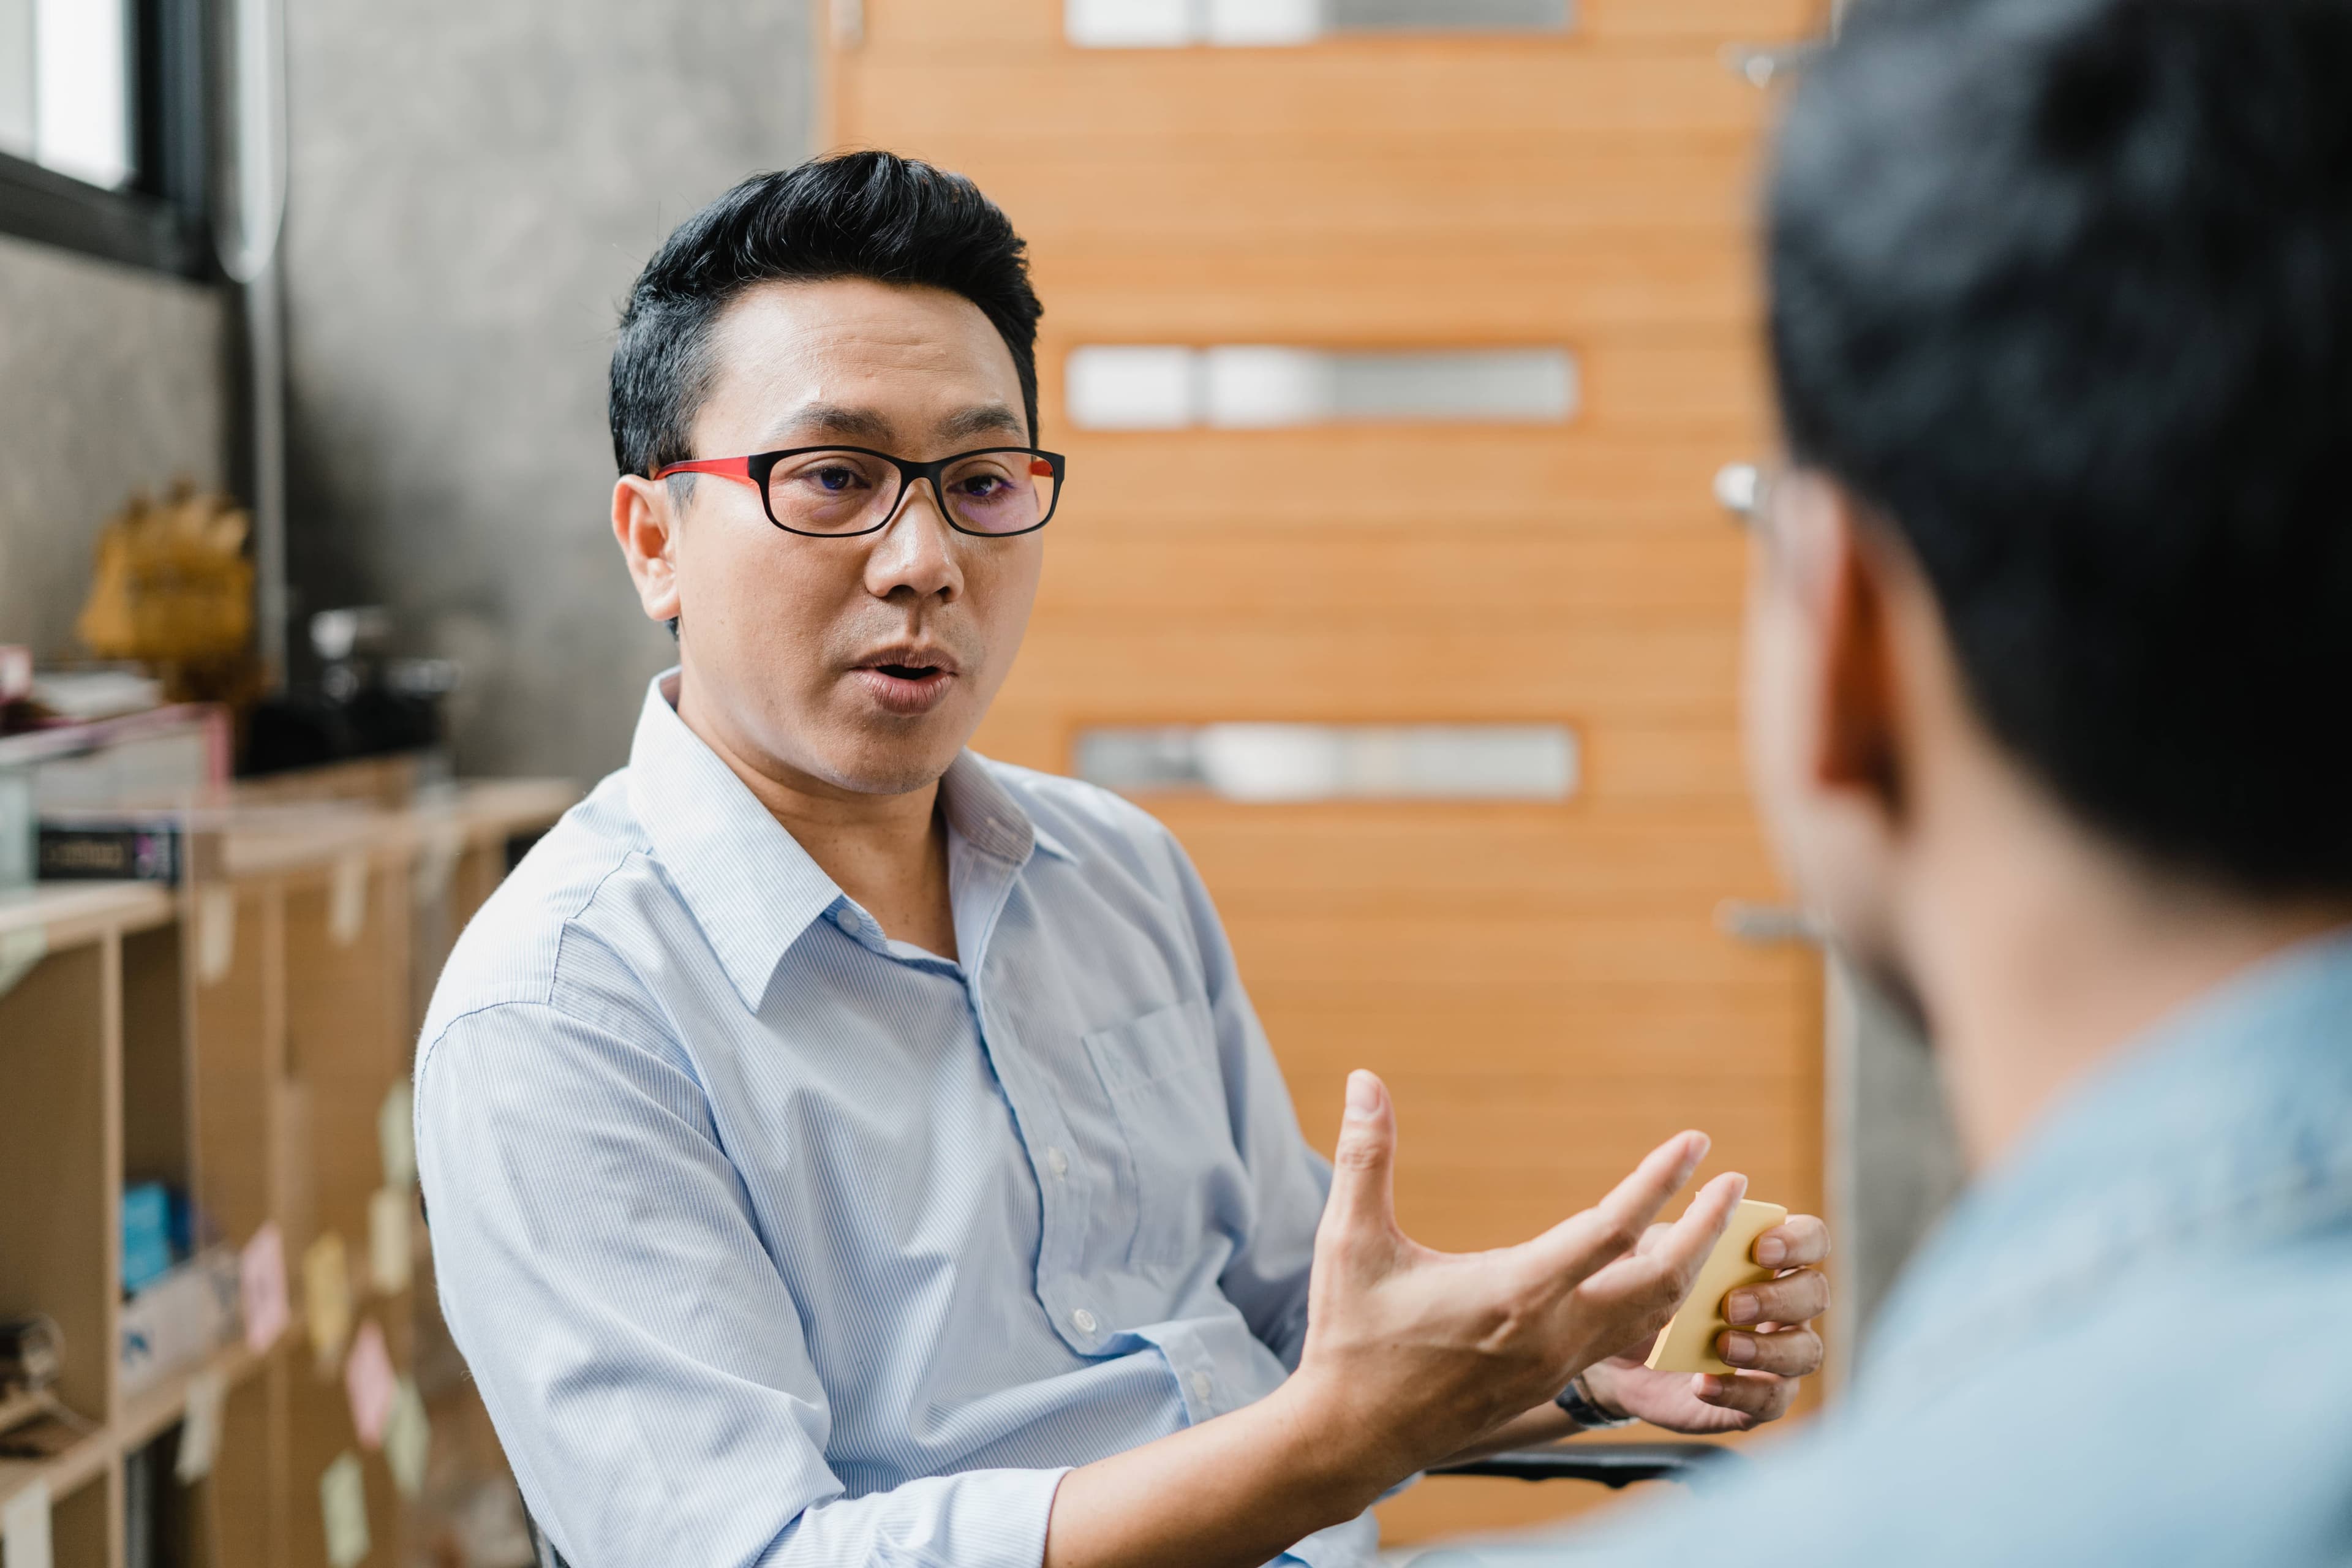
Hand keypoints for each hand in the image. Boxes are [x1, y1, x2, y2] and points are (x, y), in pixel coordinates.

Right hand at [1289, 1070, 1747, 1486]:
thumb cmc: (1350, 1337)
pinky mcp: (1550, 1382)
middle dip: (1706, 1229)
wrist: (1352, 1437)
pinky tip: (1658, 1275)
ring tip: (1710, 1224)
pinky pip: (1628, 1341)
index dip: (1661, 1182)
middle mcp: (1552, 1333)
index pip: (1613, 1229)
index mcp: (1515, 1293)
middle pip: (1663, 1282)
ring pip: (1654, 1318)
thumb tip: (1363, 1079)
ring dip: (1690, 1268)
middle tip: (1735, 1183)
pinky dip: (1658, 1303)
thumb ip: (1365, 1158)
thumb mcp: (1350, 1241)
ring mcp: (1557, 1365)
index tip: (1697, 1142)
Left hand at [1579, 1215, 1831, 1433]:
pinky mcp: (1757, 1399)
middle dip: (1778, 1298)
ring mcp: (1778, 1355)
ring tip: (1721, 1345)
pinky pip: (1771, 1401)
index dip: (1798, 1241)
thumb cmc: (1646, 1291)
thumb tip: (1704, 1200)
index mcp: (1769, 1258)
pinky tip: (1703, 1383)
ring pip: (1807, 1351)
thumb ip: (1682, 1234)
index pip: (1812, 1238)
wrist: (1615, 1355)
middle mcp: (1785, 1305)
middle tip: (1732, 1304)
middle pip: (1815, 1293)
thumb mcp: (1654, 1258)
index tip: (1761, 1250)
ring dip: (1767, 1348)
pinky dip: (1740, 1392)